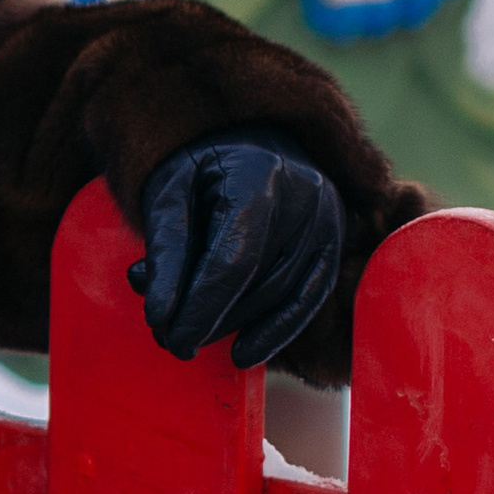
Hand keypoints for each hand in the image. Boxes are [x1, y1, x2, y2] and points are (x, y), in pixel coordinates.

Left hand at [129, 132, 344, 370]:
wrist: (249, 139)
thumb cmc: (200, 165)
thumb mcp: (168, 191)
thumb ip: (165, 250)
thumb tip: (161, 316)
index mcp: (260, 173)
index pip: (234, 258)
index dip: (201, 305)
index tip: (168, 336)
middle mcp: (306, 195)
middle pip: (257, 282)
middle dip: (209, 319)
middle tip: (167, 338)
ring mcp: (327, 221)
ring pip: (279, 296)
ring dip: (231, 325)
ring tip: (188, 334)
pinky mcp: (332, 244)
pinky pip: (308, 300)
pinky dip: (276, 332)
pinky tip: (243, 354)